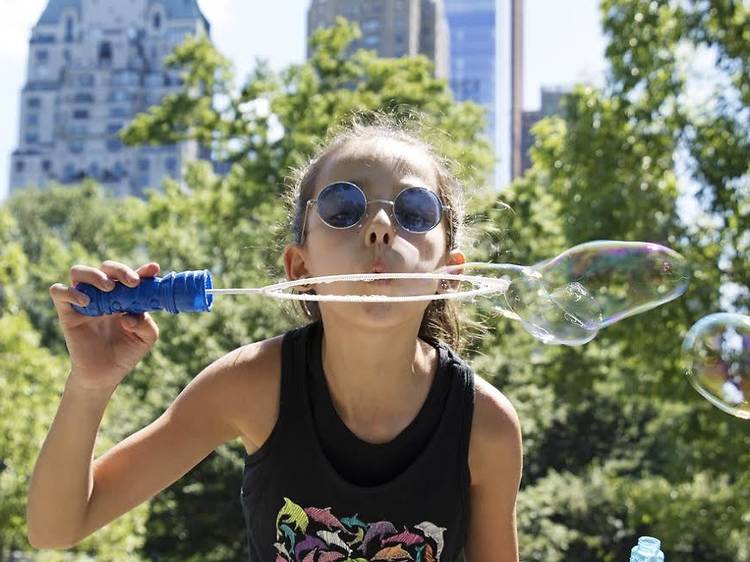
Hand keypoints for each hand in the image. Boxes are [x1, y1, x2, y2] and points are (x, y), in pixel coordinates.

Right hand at [49, 261, 160, 390]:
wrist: (105, 374)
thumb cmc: (126, 352)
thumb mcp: (146, 338)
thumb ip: (146, 324)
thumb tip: (130, 315)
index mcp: (125, 296)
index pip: (132, 276)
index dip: (143, 270)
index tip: (153, 269)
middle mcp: (103, 294)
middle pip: (105, 267)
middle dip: (120, 269)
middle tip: (132, 282)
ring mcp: (83, 301)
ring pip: (78, 272)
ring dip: (94, 274)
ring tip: (109, 287)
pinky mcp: (67, 313)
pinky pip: (58, 292)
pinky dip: (70, 292)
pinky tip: (86, 302)